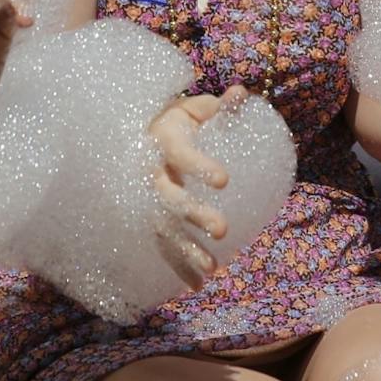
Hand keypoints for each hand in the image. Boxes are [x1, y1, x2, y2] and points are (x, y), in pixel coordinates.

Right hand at [148, 87, 244, 289]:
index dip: (199, 166)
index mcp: (163, 139)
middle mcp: (151, 171)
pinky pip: (161, 244)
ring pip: (162, 227)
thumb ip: (220, 107)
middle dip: (193, 215)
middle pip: (167, 197)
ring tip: (213, 270)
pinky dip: (177, 266)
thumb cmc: (177, 120)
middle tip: (223, 230)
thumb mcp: (195, 108)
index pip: (180, 153)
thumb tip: (242, 94)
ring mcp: (147, 198)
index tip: (224, 180)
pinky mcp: (149, 217)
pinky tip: (196, 286)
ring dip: (185, 251)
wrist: (138, 134)